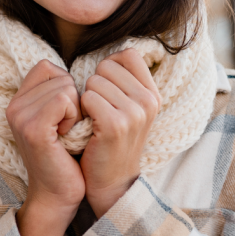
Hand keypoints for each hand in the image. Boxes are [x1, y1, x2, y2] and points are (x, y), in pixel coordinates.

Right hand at [7, 60, 84, 235]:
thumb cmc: (67, 156)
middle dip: (74, 100)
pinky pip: (64, 100)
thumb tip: (83, 71)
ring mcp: (21, 117)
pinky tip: (67, 136)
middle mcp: (14, 106)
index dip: (66, 86)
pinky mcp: (33, 128)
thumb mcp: (59, 119)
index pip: (47, 66)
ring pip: (65, 87)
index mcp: (18, 101)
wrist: (58, 195)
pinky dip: (74, 116)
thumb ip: (58, 93)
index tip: (66, 115)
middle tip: (67, 129)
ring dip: (76, 110)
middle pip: (60, 76)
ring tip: (67, 134)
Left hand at [80, 48, 159, 217]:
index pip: (128, 54)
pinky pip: (87, 98)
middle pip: (107, 66)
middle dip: (95, 84)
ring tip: (94, 120)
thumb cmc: (112, 141)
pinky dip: (80, 110)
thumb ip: (125, 81)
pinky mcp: (115, 126)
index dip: (110, 67)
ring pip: (94, 81)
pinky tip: (87, 127)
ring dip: (86, 98)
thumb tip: (113, 52)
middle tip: (98, 110)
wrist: (111, 182)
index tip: (107, 90)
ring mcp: (134, 114)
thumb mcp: (130, 109)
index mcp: (153, 94)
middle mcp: (149, 101)